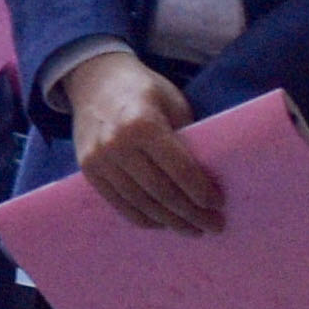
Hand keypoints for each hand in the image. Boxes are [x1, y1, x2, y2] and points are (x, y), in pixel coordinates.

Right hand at [62, 50, 224, 235]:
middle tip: (214, 226)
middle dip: (192, 214)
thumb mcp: (173, 102)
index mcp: (143, 124)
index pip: (179, 170)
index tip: (219, 205)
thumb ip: (186, 138)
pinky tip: (163, 223)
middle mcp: (118, 144)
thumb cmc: (143, 89)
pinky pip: (120, 204)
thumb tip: (208, 177)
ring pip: (141, 204)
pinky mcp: (89, 171)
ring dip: (170, 222)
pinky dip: (144, 218)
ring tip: (193, 229)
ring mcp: (100, 160)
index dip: (202, 193)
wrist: (94, 79)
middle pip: (162, 192)